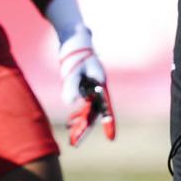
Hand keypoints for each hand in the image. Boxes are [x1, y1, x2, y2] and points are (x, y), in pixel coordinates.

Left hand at [58, 28, 116, 146]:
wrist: (73, 37)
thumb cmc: (76, 52)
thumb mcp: (73, 70)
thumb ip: (71, 86)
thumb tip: (69, 103)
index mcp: (100, 84)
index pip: (105, 107)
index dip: (108, 123)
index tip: (110, 137)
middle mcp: (98, 87)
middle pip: (94, 112)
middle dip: (86, 128)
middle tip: (75, 143)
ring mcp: (90, 87)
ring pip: (87, 110)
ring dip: (80, 123)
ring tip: (72, 139)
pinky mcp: (83, 86)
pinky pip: (82, 104)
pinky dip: (76, 113)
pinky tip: (70, 122)